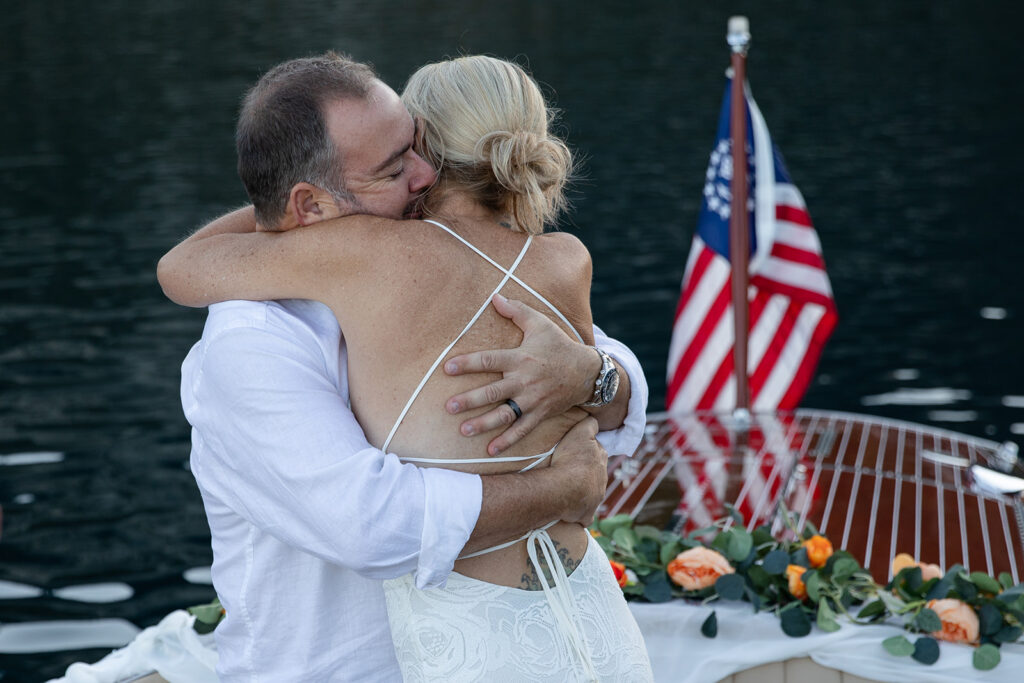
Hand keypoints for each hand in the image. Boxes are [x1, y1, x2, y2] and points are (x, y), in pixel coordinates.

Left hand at [444, 294, 597, 454]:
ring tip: (463, 430)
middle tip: (449, 407)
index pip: (489, 360)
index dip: (467, 364)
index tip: (446, 368)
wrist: (587, 371)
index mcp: (520, 357)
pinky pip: (522, 430)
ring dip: (484, 424)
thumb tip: (494, 297)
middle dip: (470, 400)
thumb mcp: (540, 323)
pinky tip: (490, 451)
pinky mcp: (540, 413)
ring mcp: (533, 400)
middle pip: (494, 392)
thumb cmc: (559, 345)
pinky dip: (507, 441)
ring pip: (505, 414)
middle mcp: (524, 381)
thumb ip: (516, 311)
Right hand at [548, 417, 606, 524]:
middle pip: (595, 473)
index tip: (577, 451)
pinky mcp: (586, 514)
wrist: (564, 488)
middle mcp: (602, 480)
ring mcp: (596, 499)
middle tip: (570, 470)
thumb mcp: (580, 433)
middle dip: (587, 472)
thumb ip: (589, 424)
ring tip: (568, 489)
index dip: (587, 450)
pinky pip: (585, 515)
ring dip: (583, 491)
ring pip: (592, 493)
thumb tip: (594, 420)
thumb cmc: (570, 459)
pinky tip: (572, 512)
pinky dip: (580, 513)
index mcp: (601, 459)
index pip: (597, 451)